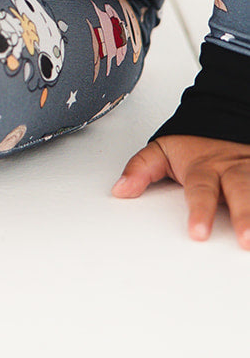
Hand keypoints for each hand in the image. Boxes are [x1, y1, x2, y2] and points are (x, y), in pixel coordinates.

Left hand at [112, 134, 249, 245]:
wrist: (226, 117)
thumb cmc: (196, 145)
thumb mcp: (163, 149)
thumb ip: (141, 169)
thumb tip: (120, 190)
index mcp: (205, 166)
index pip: (201, 190)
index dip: (199, 211)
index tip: (197, 233)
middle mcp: (234, 169)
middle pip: (241, 192)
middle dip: (245, 216)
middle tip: (246, 240)